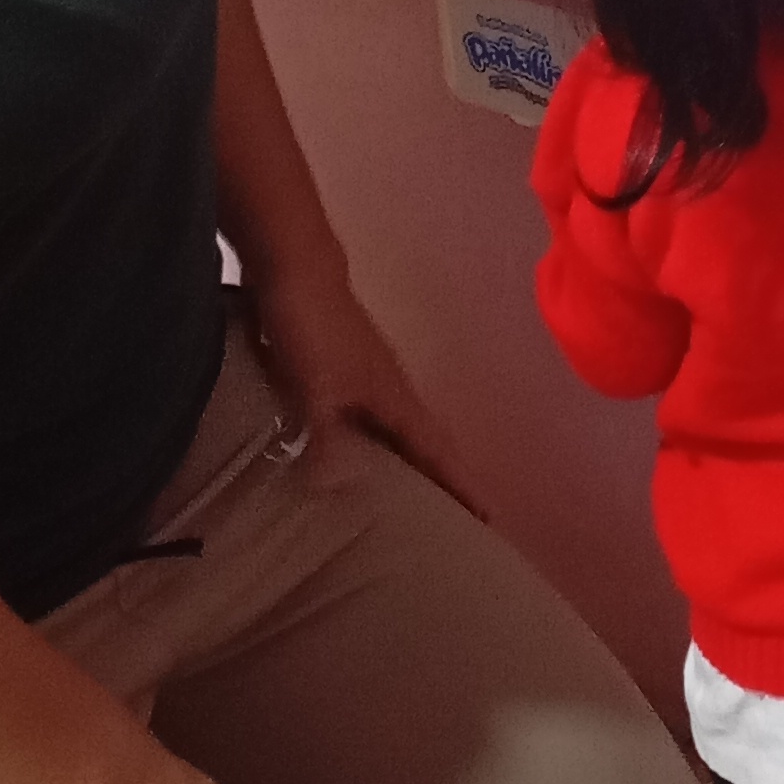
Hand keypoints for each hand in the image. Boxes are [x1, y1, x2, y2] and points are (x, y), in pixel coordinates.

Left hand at [247, 252, 488, 517]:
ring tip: (408, 494)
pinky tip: (352, 450)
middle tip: (456, 516)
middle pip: (426, 442)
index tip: (489, 517)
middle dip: (444, 477)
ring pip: (396, 429)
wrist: (294, 266)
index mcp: (394, 398)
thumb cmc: (314, 326)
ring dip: (409, 460)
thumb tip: (334, 487)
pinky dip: (371, 440)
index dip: (461, 484)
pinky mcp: (341, 366)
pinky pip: (366, 417)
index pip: (437, 451)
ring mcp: (367, 375)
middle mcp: (390, 389)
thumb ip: (327, 438)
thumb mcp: (318, 388)